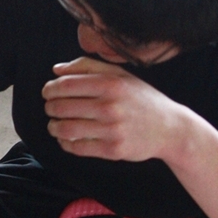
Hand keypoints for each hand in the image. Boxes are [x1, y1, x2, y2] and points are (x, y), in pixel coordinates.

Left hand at [43, 56, 189, 161]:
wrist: (170, 128)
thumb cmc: (142, 99)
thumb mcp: (121, 75)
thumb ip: (88, 67)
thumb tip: (56, 70)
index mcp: (111, 84)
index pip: (66, 85)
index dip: (50, 89)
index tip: (47, 92)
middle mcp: (111, 106)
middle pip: (62, 107)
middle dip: (50, 108)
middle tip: (50, 108)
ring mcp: (112, 129)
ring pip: (66, 128)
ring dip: (53, 127)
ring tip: (54, 125)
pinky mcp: (113, 150)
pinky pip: (77, 148)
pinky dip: (65, 143)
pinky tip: (65, 138)